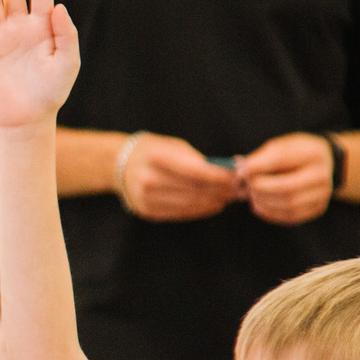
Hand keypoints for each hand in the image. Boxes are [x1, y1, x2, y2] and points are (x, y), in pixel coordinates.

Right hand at [117, 132, 239, 221]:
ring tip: (230, 196)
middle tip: (240, 189)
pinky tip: (214, 204)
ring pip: (192, 204)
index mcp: (156, 157)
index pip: (196, 171)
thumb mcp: (172, 146)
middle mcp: (149, 180)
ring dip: (215, 201)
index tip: (237, 177)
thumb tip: (229, 172)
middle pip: (196, 190)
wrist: (119, 165)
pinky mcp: (148, 212)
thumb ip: (197, 160)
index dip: (220, 177)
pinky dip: (202, 209)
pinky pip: (182, 213)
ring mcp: (147, 199)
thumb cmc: (153, 151)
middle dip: (222, 190)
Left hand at [235, 132, 336, 225]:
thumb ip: (261, 158)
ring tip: (251, 195)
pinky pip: (291, 217)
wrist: (322, 163)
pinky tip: (259, 206)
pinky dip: (270, 213)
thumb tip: (240, 171)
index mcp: (313, 152)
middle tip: (245, 186)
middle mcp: (322, 175)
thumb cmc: (295, 153)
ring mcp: (323, 194)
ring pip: (289, 205)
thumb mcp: (281, 146)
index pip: (281, 160)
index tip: (240, 171)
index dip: (257, 167)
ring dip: (263, 202)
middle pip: (287, 188)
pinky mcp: (318, 208)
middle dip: (260, 189)